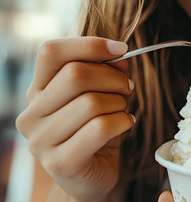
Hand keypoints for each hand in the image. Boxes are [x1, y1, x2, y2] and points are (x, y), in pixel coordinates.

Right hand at [16, 37, 133, 201]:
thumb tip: (119, 56)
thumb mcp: (99, 96)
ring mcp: (41, 140)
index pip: (51, 52)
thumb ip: (105, 73)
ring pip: (91, 102)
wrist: (90, 176)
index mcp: (37, 91)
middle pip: (75, 75)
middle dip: (113, 78)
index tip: (120, 49)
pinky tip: (125, 124)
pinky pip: (100, 128)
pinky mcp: (59, 162)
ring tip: (122, 111)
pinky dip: (122, 121)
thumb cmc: (94, 133)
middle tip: (127, 87)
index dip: (89, 45)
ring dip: (119, 103)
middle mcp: (32, 114)